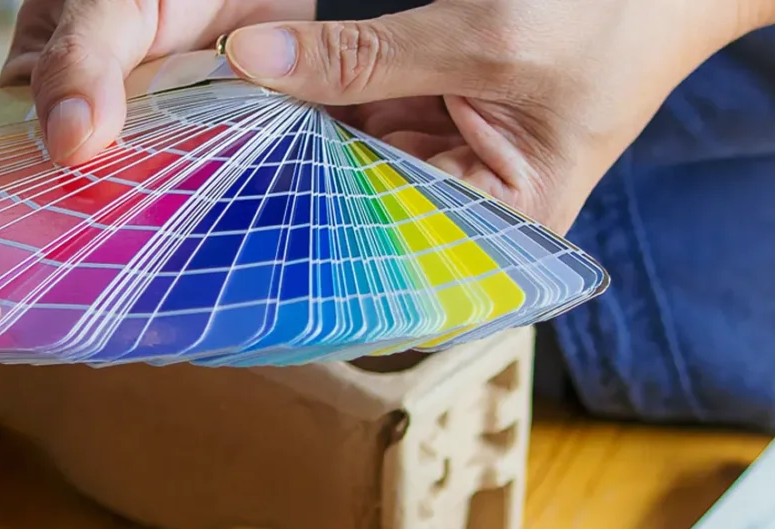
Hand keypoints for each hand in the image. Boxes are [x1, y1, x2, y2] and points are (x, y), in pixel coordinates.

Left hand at [2, 0, 774, 230]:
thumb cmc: (618, 12)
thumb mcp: (487, 36)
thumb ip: (364, 57)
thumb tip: (250, 61)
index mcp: (495, 231)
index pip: (374, 258)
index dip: (287, 251)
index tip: (198, 248)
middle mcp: (456, 208)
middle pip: (337, 212)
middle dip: (255, 194)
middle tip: (156, 190)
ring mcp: (432, 156)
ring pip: (325, 159)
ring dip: (259, 146)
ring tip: (169, 148)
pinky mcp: (416, 104)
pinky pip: (337, 111)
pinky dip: (288, 100)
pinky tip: (218, 102)